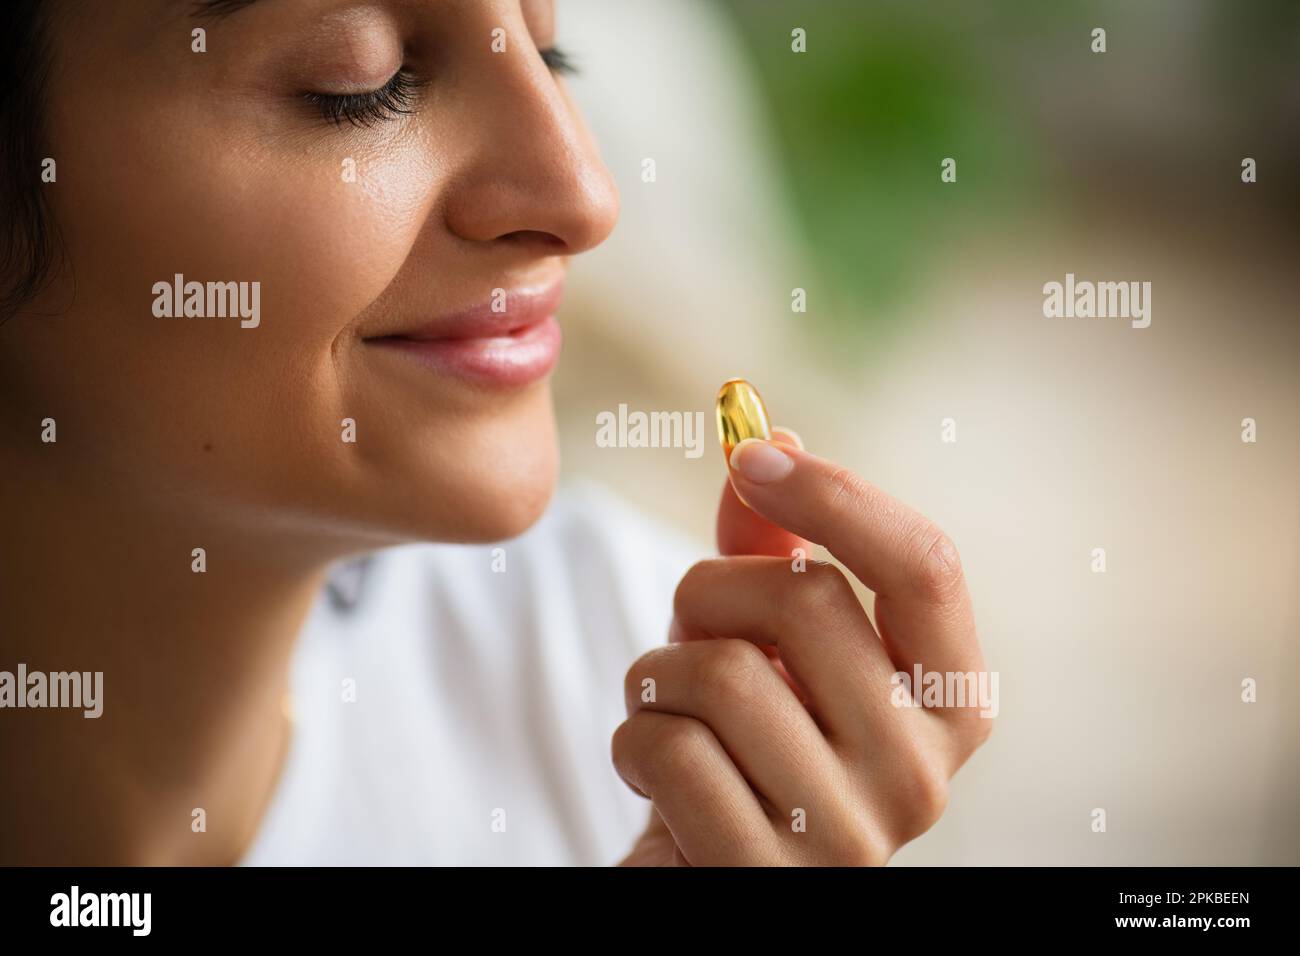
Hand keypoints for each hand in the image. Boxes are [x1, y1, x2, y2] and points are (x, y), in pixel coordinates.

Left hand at [614, 430, 990, 864]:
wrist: (702, 868)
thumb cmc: (743, 740)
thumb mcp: (763, 635)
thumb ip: (774, 544)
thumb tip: (770, 433)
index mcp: (950, 701)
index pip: (926, 566)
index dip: (836, 494)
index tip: (753, 453)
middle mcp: (923, 774)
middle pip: (808, 603)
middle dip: (708, 586)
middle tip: (686, 622)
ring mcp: (851, 837)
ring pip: (725, 676)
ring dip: (658, 671)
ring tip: (665, 704)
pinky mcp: (765, 876)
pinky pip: (671, 751)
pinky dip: (632, 737)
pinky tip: (650, 767)